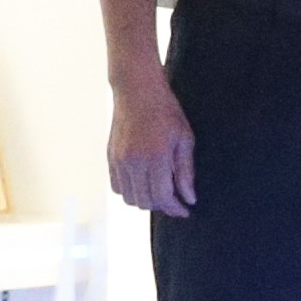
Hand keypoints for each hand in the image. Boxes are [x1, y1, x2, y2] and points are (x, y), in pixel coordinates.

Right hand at [107, 64, 196, 217]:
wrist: (137, 91)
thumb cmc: (165, 111)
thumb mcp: (185, 138)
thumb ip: (186, 171)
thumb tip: (189, 197)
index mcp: (156, 157)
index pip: (163, 197)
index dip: (175, 208)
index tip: (185, 210)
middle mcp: (134, 161)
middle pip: (145, 202)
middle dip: (162, 206)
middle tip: (175, 200)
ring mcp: (120, 160)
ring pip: (130, 198)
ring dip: (145, 200)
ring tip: (158, 191)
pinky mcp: (111, 158)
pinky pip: (117, 187)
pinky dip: (131, 191)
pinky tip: (143, 182)